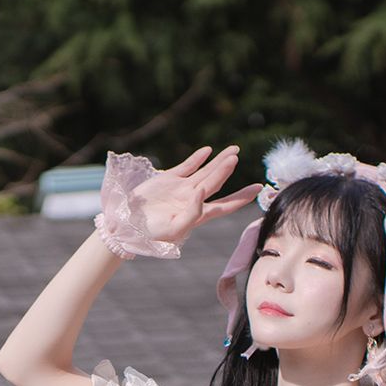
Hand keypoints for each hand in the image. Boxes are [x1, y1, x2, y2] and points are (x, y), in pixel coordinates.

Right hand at [131, 146, 263, 246]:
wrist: (127, 226)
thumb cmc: (151, 234)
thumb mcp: (175, 229)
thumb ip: (192, 212)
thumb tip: (202, 191)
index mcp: (198, 215)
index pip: (225, 205)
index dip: (241, 198)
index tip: (257, 189)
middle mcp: (193, 200)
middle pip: (216, 183)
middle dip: (227, 170)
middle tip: (238, 157)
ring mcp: (181, 188)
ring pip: (204, 172)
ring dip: (218, 161)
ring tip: (233, 150)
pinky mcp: (168, 180)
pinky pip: (186, 166)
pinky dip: (197, 158)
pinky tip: (207, 151)